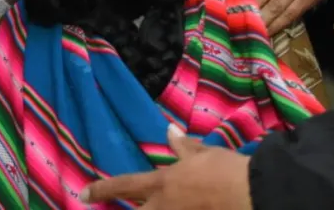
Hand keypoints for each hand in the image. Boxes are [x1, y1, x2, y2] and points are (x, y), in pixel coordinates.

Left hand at [82, 125, 252, 209]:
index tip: (83, 194)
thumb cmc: (224, 170)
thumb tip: (169, 131)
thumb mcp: (203, 153)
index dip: (103, 189)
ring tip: (165, 202)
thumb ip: (183, 147)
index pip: (125, 185)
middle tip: (110, 209)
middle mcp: (164, 207)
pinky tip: (188, 208)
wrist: (250, 194)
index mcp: (163, 183)